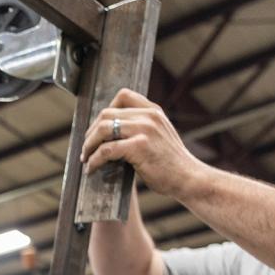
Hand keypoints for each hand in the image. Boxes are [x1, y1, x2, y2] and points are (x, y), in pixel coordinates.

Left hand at [80, 89, 210, 200]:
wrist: (188, 178)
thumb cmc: (171, 163)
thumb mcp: (160, 135)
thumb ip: (141, 127)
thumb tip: (111, 131)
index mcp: (153, 111)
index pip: (123, 96)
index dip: (105, 110)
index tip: (97, 128)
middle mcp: (149, 116)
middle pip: (106, 114)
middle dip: (91, 132)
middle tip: (87, 148)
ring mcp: (144, 130)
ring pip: (103, 129)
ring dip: (89, 145)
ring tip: (86, 158)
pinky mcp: (139, 147)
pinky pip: (106, 150)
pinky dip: (94, 160)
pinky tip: (92, 168)